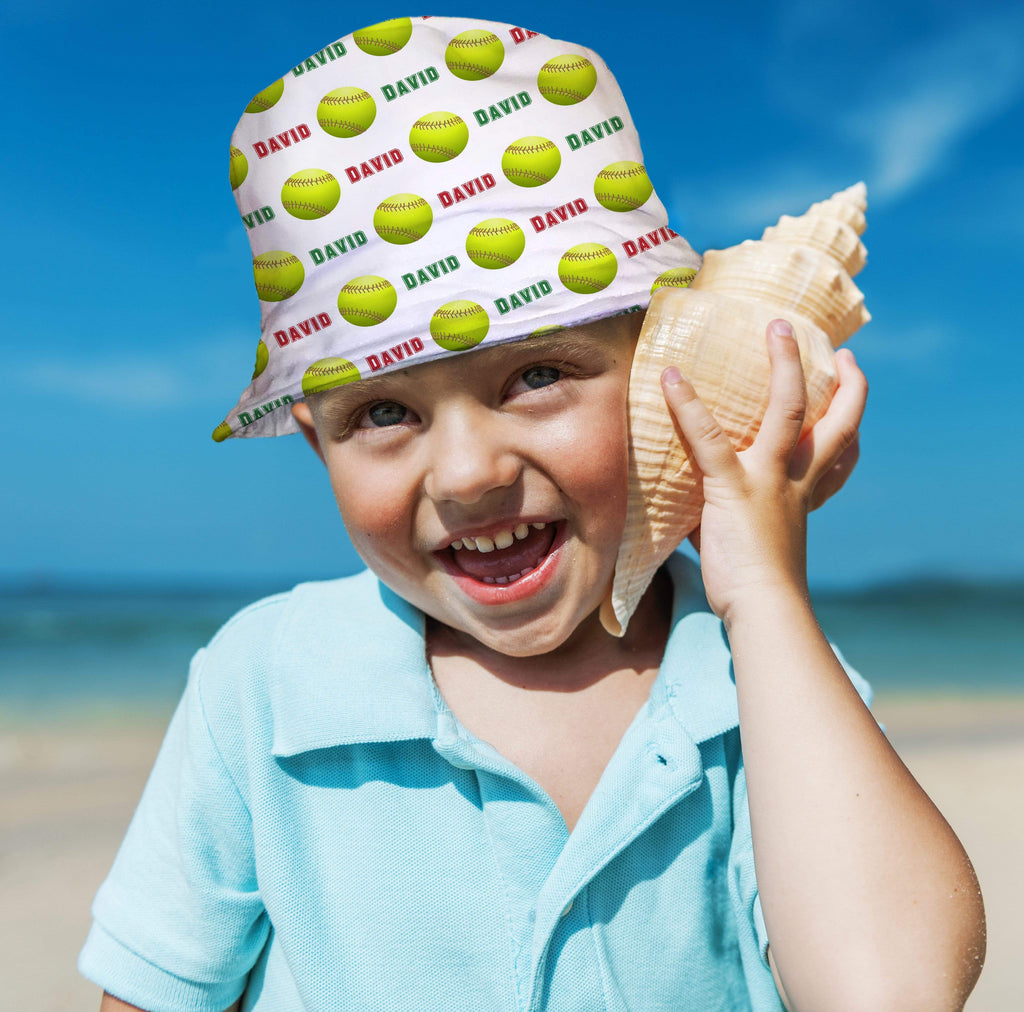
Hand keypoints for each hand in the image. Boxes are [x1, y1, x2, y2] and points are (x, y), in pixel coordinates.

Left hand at [664, 319, 867, 623]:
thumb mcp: (753, 542)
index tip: (851, 389)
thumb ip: (730, 516)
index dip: (850, 417)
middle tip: (840, 350)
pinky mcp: (734, 488)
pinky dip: (688, 406)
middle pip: (834, 420)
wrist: (764, 610)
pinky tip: (671, 376)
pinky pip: (709, 438)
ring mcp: (768, 479)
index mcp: (804, 493)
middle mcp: (796, 480)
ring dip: (785, 365)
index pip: (840, 450)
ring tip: (776, 327)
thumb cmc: (754, 587)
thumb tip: (692, 513)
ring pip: (787, 410)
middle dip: (843, 383)